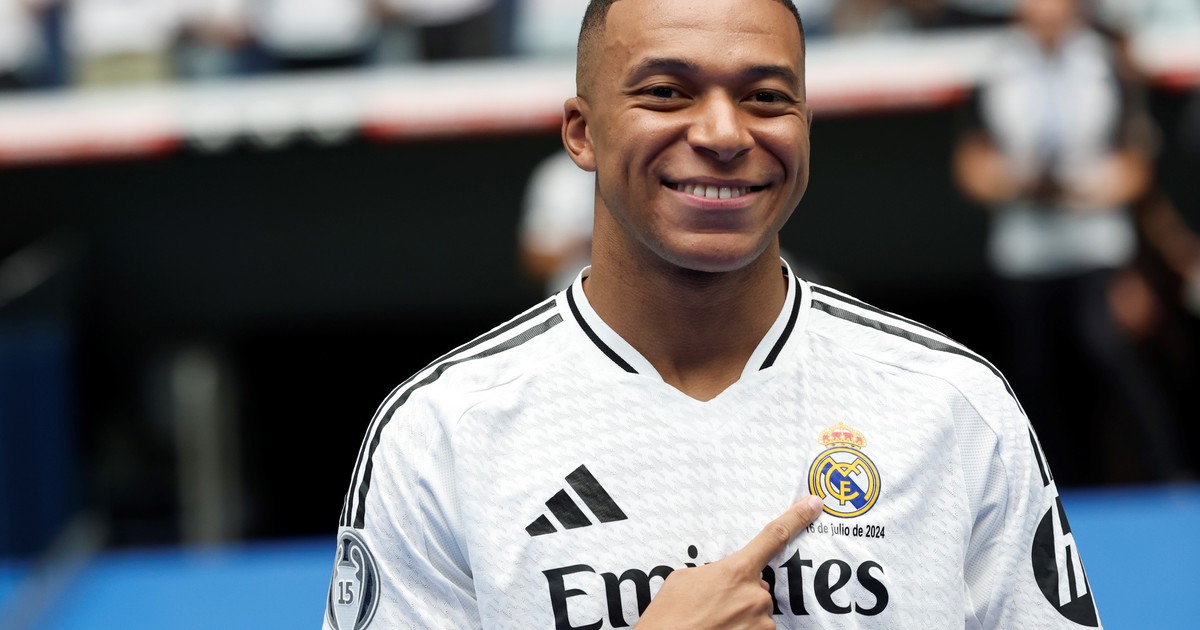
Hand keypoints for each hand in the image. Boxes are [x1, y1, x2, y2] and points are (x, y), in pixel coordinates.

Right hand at [635, 496, 823, 628]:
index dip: (796, 518)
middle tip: (713, 604)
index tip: (814, 504)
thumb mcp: (686, 579)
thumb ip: (714, 571)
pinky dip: (741, 629)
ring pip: (757, 610)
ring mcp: (760, 621)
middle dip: (740, 592)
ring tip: (712, 621)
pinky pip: (756, 628)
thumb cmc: (669, 615)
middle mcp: (755, 595)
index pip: (773, 537)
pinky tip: (721, 629)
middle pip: (757, 586)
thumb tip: (724, 577)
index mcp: (736, 570)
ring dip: (740, 614)